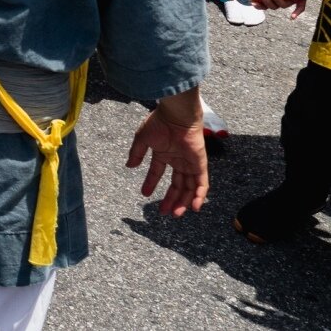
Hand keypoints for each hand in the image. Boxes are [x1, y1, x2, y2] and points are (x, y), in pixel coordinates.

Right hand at [127, 95, 208, 217]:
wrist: (176, 116)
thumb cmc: (159, 124)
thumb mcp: (142, 139)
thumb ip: (137, 153)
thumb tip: (129, 166)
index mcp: (164, 154)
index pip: (158, 172)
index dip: (151, 183)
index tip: (144, 194)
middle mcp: (178, 161)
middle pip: (176, 185)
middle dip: (171, 199)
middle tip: (164, 212)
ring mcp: (189, 164)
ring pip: (188, 188)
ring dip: (183, 202)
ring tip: (176, 214)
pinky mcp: (200, 165)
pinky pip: (201, 184)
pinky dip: (199, 196)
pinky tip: (193, 207)